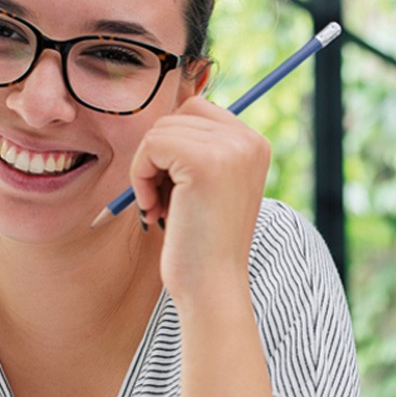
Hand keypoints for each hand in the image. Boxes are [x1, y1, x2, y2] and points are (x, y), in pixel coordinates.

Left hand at [128, 95, 270, 303]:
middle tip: (165, 202)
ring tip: (161, 208)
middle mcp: (249, 140)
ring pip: (160, 130)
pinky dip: (140, 177)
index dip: (172, 146)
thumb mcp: (209, 187)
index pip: (197, 109)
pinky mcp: (203, 161)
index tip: (175, 188)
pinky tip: (155, 209)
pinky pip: (150, 145)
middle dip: (159, 157)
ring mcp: (229, 148)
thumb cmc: (203, 243)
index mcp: (255, 144)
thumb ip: (198, 150)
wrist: (213, 287)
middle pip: (177, 115)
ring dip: (147, 169)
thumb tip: (163, 121)